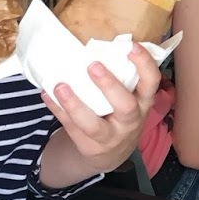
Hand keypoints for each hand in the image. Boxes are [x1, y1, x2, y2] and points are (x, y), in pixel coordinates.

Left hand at [42, 47, 162, 175]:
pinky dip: (57, 111)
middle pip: (126, 106)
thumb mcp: (132, 100)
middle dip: (109, 85)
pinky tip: (47, 95)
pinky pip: (71, 128)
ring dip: (74, 104)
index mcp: (143, 103)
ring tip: (59, 86)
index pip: (151, 83)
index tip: (131, 45)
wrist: (112, 154)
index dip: (144, 64)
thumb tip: (103, 45)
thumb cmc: (120, 115)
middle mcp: (131, 121)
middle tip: (92, 65)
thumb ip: (124, 79)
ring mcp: (110, 137)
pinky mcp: (89, 146)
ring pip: (92, 124)